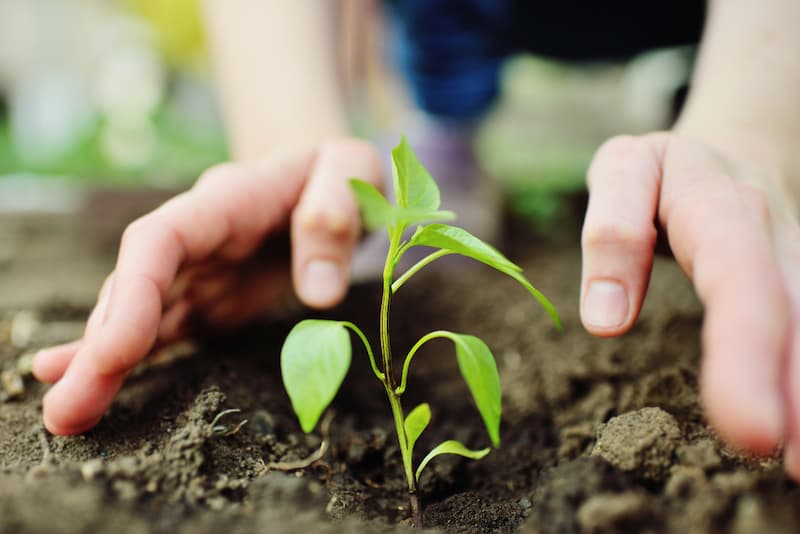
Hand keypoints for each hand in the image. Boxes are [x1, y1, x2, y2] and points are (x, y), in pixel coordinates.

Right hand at [33, 138, 382, 434]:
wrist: (327, 176)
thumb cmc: (342, 171)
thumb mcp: (353, 171)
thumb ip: (334, 218)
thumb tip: (321, 294)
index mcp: (226, 201)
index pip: (160, 240)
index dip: (133, 294)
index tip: (113, 350)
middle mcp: (198, 238)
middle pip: (134, 287)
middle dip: (100, 348)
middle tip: (66, 413)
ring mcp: (199, 270)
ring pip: (138, 315)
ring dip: (104, 364)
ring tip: (68, 416)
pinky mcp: (210, 298)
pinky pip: (162, 329)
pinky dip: (126, 357)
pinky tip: (86, 383)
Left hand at [579, 131, 799, 471]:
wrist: (728, 155)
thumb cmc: (664, 173)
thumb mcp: (623, 171)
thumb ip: (612, 233)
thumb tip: (605, 320)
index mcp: (722, 208)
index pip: (738, 279)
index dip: (746, 353)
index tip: (747, 429)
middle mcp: (776, 243)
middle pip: (791, 314)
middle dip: (795, 392)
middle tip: (786, 463)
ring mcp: (797, 268)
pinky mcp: (798, 291)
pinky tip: (798, 443)